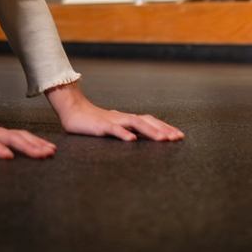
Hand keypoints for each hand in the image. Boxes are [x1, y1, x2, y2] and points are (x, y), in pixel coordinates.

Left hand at [0, 97, 55, 158]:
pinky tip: (48, 149)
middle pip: (9, 137)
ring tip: (50, 152)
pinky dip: (35, 142)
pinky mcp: (2, 134)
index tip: (8, 157)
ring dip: (35, 143)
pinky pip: (21, 136)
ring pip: (19, 136)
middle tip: (43, 155)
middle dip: (27, 146)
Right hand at [46, 82, 183, 142]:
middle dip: (163, 129)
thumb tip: (142, 138)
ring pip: (135, 124)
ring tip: (163, 139)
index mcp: (127, 118)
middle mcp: (123, 117)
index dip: (165, 127)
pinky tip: (132, 140)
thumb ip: (127, 130)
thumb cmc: (93, 122)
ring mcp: (112, 121)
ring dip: (150, 131)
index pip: (150, 121)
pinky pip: (114, 130)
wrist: (72, 111)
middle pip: (147, 121)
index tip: (179, 135)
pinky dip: (123, 134)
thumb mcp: (113, 127)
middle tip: (177, 138)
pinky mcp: (100, 126)